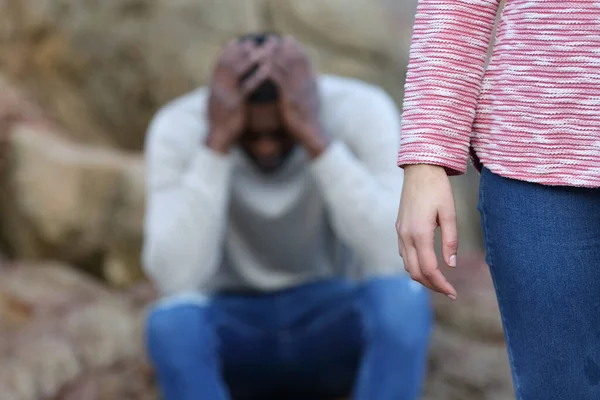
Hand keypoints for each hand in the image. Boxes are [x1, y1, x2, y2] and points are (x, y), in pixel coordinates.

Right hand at [206, 40, 269, 152]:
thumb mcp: (218, 102)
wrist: (218, 138)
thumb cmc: (221, 121)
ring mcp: (225, 94)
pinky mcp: (234, 104)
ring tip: (264, 50)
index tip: (240, 41)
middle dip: (243, 50)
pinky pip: (247, 87)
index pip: (220, 62)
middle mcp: (217, 86)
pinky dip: (257, 76)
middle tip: (254, 42)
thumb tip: (226, 80)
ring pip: (238, 70)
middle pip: (230, 61)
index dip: (229, 51)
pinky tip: (268, 69)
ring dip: (251, 58)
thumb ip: (222, 90)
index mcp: (214, 85)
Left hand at [267, 37, 328, 157]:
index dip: (296, 48)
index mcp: (312, 83)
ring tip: (263, 47)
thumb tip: (312, 76)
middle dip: (284, 47)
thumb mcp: (314, 100)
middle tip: (272, 38)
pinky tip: (261, 65)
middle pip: (295, 58)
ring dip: (274, 55)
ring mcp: (299, 90)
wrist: (313, 134)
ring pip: (286, 66)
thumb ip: (311, 87)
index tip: (288, 39)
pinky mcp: (289, 98)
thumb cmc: (310, 120)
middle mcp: (307, 83)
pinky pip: (278, 80)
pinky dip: (270, 70)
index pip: (306, 60)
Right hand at [396, 164, 458, 299]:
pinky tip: (427, 263)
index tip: (453, 293)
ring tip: (439, 280)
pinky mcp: (399, 228)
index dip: (441, 285)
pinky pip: (404, 254)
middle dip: (432, 285)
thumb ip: (450, 241)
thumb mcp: (449, 213)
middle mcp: (406, 236)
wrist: (419, 169)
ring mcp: (400, 232)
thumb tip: (451, 265)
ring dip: (422, 276)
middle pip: (415, 272)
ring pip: (407, 265)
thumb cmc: (437, 189)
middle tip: (449, 291)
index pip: (429, 269)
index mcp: (419, 234)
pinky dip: (414, 265)